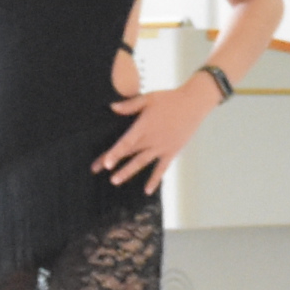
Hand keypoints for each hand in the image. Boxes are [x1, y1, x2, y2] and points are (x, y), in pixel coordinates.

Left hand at [98, 71, 222, 185]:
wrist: (194, 103)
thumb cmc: (170, 98)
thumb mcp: (149, 98)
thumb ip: (130, 105)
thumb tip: (111, 107)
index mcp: (144, 126)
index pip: (126, 142)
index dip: (115, 153)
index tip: (105, 164)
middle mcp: (152, 139)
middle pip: (129, 152)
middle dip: (112, 161)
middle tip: (96, 170)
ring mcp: (162, 147)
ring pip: (142, 162)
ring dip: (128, 172)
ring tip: (115, 181)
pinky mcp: (172, 151)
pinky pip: (162, 168)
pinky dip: (154, 179)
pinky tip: (147, 191)